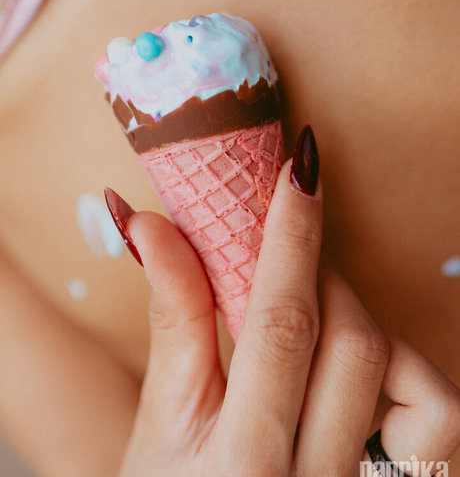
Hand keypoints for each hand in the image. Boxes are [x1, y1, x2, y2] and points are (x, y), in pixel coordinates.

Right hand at [115, 157, 459, 475]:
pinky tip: (359, 364)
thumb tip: (148, 224)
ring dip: (361, 318)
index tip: (299, 172)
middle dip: (320, 272)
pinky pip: (435, 424)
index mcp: (243, 465)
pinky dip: (407, 374)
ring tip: (315, 309)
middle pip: (352, 342)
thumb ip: (172, 316)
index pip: (282, 326)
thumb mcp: (159, 419)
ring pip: (409, 380)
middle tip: (288, 248)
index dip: (292, 239)